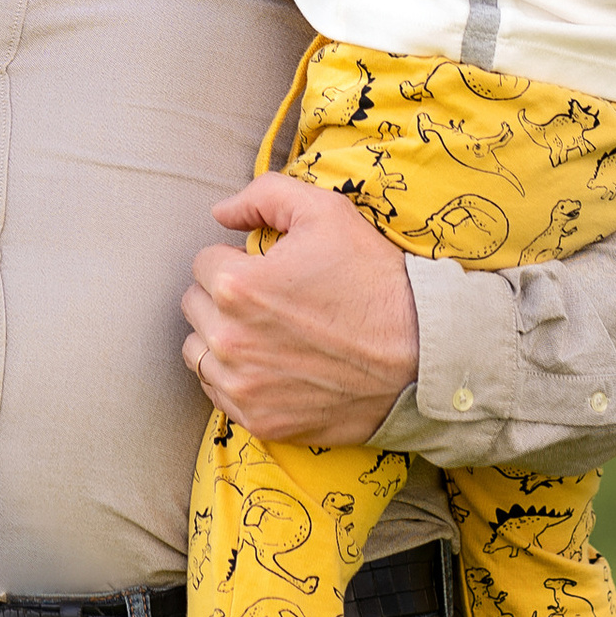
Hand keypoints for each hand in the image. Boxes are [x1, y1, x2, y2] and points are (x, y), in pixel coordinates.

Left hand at [180, 171, 417, 444]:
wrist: (420, 353)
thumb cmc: (373, 278)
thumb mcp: (326, 212)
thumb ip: (263, 195)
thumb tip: (221, 213)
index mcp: (237, 286)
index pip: (203, 263)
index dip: (237, 259)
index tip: (268, 269)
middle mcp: (229, 340)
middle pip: (195, 307)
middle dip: (224, 297)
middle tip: (270, 299)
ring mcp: (243, 386)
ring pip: (198, 352)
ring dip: (221, 337)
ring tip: (266, 331)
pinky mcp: (259, 421)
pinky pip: (219, 393)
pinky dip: (236, 377)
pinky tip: (273, 364)